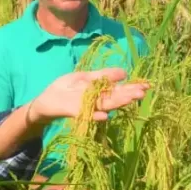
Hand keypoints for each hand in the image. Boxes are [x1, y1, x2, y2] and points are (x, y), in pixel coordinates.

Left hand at [26, 68, 148, 123]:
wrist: (43, 101)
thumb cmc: (64, 89)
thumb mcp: (83, 78)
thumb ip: (102, 76)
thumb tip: (124, 73)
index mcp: (98, 92)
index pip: (118, 89)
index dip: (132, 87)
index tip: (147, 85)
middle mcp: (94, 101)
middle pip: (114, 97)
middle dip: (128, 95)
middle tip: (143, 92)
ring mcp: (84, 107)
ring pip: (104, 105)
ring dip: (117, 103)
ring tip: (131, 99)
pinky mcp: (72, 112)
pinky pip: (85, 114)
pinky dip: (94, 116)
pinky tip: (105, 116)